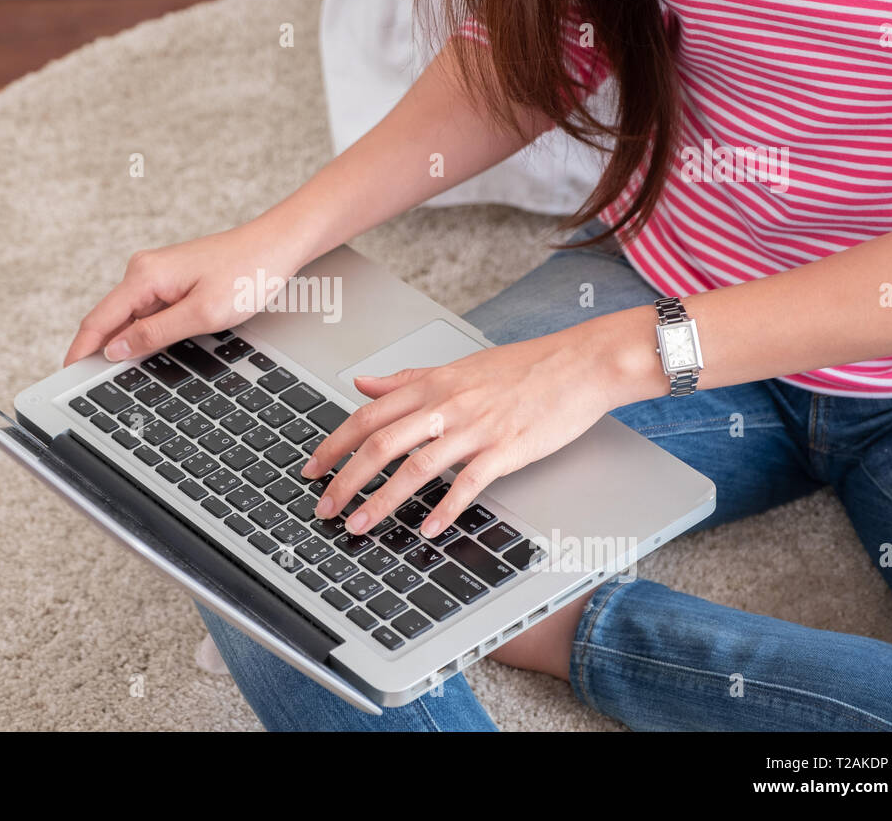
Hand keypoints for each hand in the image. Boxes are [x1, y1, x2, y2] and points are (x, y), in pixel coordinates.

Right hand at [64, 221, 309, 364]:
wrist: (278, 245)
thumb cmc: (247, 272)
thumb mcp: (202, 314)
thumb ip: (155, 333)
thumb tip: (116, 349)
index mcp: (144, 275)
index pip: (98, 319)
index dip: (80, 350)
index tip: (67, 374)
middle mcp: (144, 271)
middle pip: (110, 320)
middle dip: (100, 351)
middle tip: (91, 386)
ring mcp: (158, 276)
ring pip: (131, 318)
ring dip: (125, 344)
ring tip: (119, 376)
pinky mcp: (173, 281)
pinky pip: (148, 312)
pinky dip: (144, 333)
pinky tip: (148, 352)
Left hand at [300, 324, 638, 537]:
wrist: (579, 363)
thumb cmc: (523, 367)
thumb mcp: (457, 366)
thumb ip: (407, 378)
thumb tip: (363, 383)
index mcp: (431, 384)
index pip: (368, 416)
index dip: (334, 444)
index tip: (311, 469)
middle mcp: (446, 405)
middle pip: (380, 443)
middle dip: (346, 479)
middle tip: (324, 508)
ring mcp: (475, 427)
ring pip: (415, 467)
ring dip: (383, 500)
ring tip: (360, 525)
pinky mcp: (506, 449)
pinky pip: (468, 483)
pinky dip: (445, 508)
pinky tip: (427, 529)